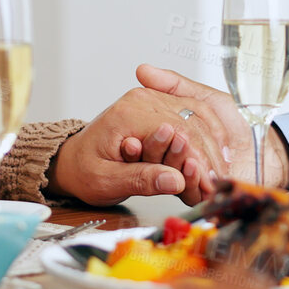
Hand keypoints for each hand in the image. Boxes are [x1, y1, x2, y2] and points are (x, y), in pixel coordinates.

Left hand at [45, 65, 244, 205]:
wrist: (73, 159)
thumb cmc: (84, 169)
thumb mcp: (105, 181)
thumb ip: (140, 179)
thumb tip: (175, 181)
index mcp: (128, 114)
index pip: (177, 133)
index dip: (197, 163)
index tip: (208, 186)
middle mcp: (143, 101)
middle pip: (191, 125)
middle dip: (207, 159)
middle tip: (215, 187)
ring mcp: (153, 101)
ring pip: (197, 120)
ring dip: (211, 150)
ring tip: (216, 178)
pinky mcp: (160, 108)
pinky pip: (193, 118)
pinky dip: (206, 140)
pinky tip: (212, 161)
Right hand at [135, 64, 288, 189]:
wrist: (266, 147)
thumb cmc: (239, 124)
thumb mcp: (204, 98)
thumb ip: (174, 86)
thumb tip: (143, 71)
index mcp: (171, 138)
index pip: (150, 137)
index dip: (146, 131)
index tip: (137, 124)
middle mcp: (176, 159)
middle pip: (156, 157)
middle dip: (158, 146)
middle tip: (165, 133)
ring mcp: (188, 178)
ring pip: (171, 174)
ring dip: (176, 161)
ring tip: (181, 147)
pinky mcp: (201, 195)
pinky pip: (190, 191)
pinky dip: (192, 178)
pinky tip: (194, 166)